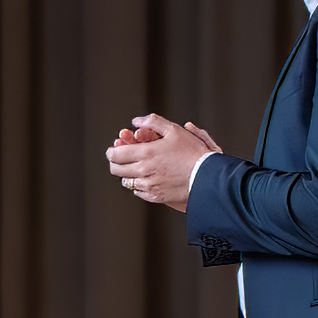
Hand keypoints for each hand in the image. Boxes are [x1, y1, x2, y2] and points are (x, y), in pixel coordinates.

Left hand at [104, 113, 220, 210]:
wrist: (206, 177)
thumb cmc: (192, 153)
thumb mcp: (174, 130)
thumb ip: (153, 122)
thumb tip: (136, 121)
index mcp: (146, 153)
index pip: (116, 155)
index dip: (111, 151)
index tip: (113, 149)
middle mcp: (144, 171)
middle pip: (116, 170)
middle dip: (114, 163)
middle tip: (118, 159)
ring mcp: (148, 185)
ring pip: (126, 182)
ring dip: (127, 174)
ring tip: (133, 168)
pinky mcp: (155, 196)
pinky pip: (138, 191)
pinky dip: (138, 185)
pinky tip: (145, 178)